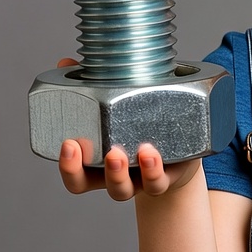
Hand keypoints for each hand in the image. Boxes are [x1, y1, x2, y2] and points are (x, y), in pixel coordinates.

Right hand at [55, 59, 200, 199]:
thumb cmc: (142, 127)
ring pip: (123, 189)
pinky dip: (153, 171)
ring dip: (119, 173)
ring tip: (122, 153)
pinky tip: (151, 153)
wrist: (184, 151)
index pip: (75, 175)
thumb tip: (67, 63)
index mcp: (98, 163)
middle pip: (90, 185)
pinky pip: (157, 182)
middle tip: (83, 147)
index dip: (68, 166)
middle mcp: (116, 175)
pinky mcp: (166, 176)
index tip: (68, 143)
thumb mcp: (118, 105)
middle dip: (81, 170)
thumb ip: (93, 85)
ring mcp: (140, 179)